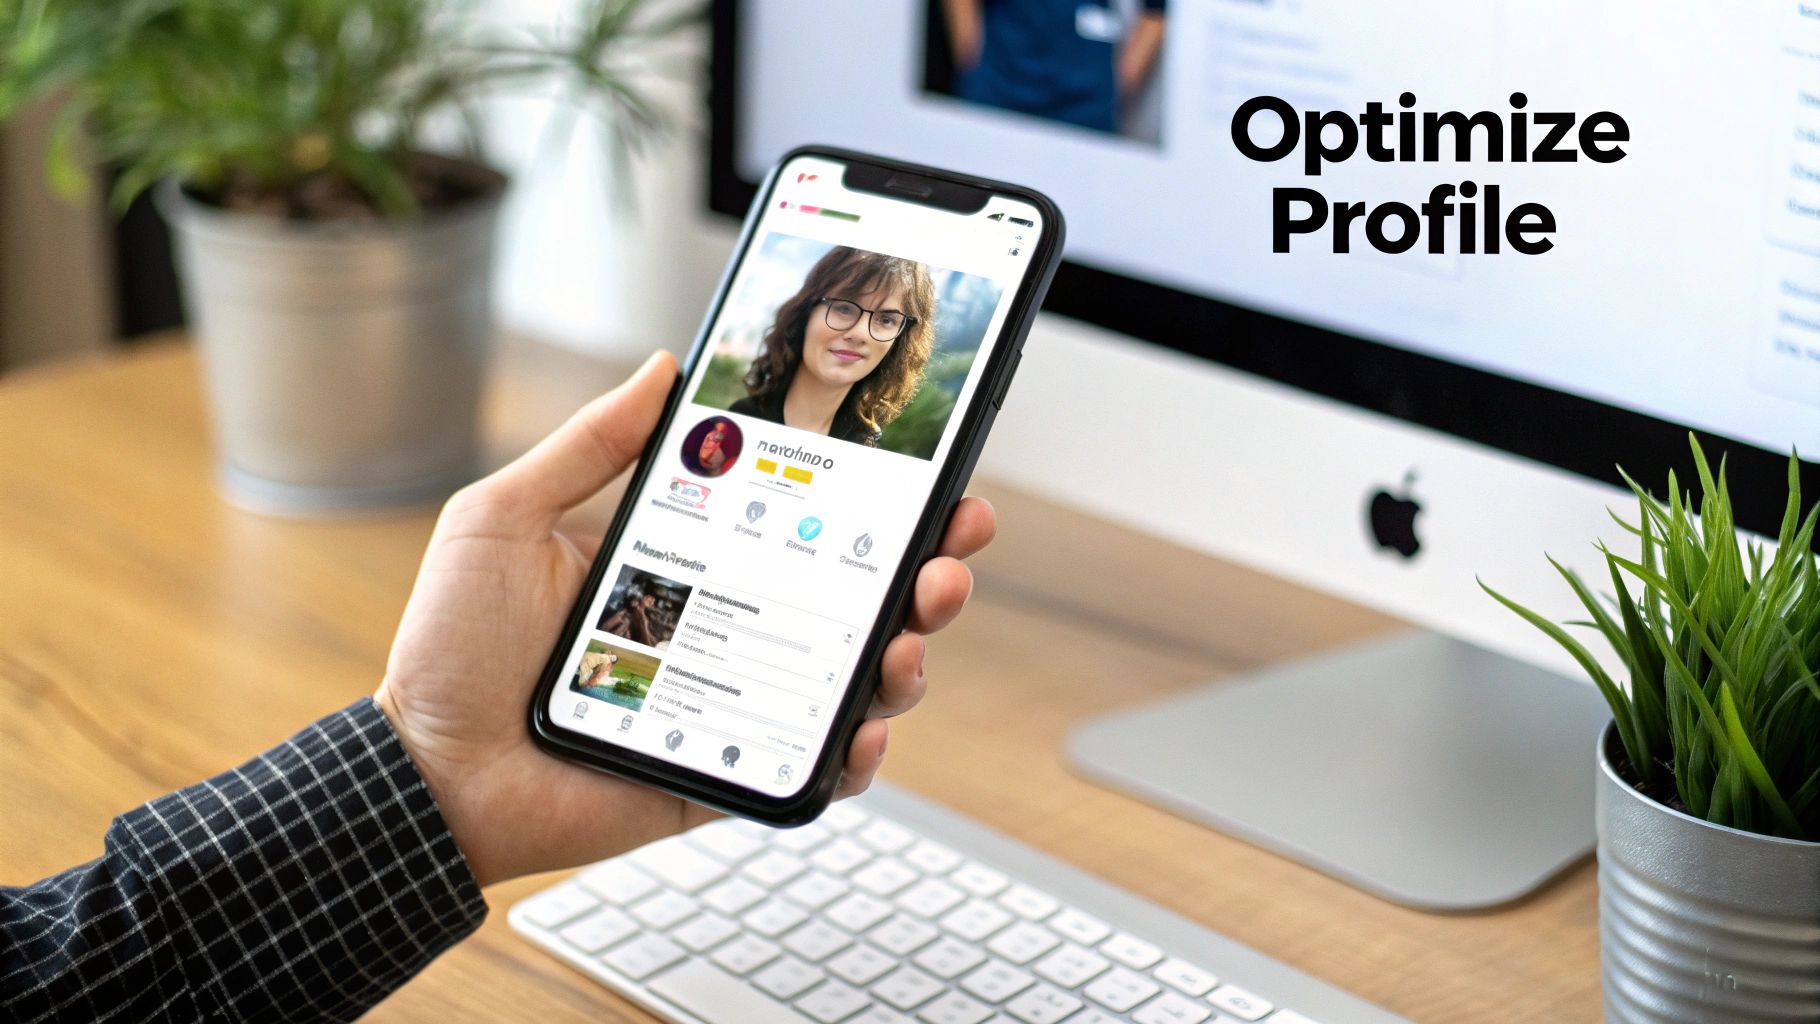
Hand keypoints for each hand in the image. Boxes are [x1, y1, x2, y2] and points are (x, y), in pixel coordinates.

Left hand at [374, 351, 995, 886]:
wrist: (428, 773)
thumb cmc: (454, 648)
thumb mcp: (506, 517)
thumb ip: (588, 444)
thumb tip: (663, 367)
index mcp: (688, 563)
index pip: (802, 522)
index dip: (874, 500)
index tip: (928, 471)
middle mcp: (727, 629)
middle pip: (854, 597)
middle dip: (925, 571)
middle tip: (952, 550)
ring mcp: (735, 704)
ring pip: (854, 677)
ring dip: (907, 653)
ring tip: (911, 635)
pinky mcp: (728, 770)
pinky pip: (814, 765)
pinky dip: (857, 751)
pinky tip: (863, 725)